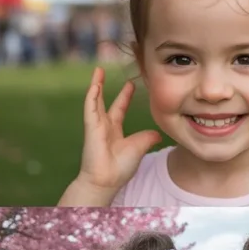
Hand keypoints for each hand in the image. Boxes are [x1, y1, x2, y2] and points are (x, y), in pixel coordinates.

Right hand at [79, 66, 161, 192]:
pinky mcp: (91, 127)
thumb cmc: (121, 168)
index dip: (125, 97)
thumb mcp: (140, 147)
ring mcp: (96, 126)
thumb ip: (148, 137)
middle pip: (105, 102)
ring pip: (95, 101)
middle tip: (107, 71)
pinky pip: (90, 107)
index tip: (131, 84)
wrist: (107, 179)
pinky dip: (92, 95)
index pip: (120, 109)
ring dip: (95, 85)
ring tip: (98, 70)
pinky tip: (95, 83)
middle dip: (106, 87)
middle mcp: (104, 127)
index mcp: (115, 132)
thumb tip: (158, 134)